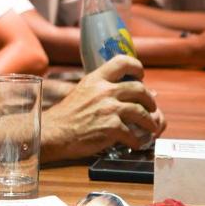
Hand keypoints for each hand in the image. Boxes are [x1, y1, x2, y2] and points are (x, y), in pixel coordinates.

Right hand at [43, 56, 164, 159]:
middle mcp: (104, 91)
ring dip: (150, 122)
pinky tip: (135, 143)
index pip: (122, 62)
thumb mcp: (82, 92)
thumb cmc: (66, 115)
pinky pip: (133, 134)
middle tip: (151, 106)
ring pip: (141, 112)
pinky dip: (137, 141)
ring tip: (151, 127)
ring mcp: (109, 109)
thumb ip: (102, 90)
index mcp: (96, 79)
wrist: (53, 133)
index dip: (136, 67)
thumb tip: (126, 92)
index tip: (141, 75)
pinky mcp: (111, 128)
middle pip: (139, 89)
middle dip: (149, 100)